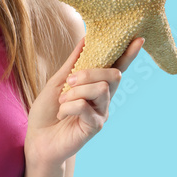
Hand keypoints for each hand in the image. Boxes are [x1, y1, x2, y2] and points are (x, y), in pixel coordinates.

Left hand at [23, 35, 145, 166]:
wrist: (38, 138)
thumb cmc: (47, 111)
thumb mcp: (58, 82)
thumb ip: (73, 63)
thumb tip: (85, 38)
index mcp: (96, 85)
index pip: (117, 67)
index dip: (128, 54)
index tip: (138, 38)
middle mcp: (103, 98)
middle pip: (113, 75)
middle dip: (90, 73)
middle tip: (70, 82)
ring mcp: (102, 112)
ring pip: (100, 89)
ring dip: (75, 92)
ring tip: (62, 102)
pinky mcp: (96, 126)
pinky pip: (85, 107)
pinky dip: (68, 107)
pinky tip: (62, 115)